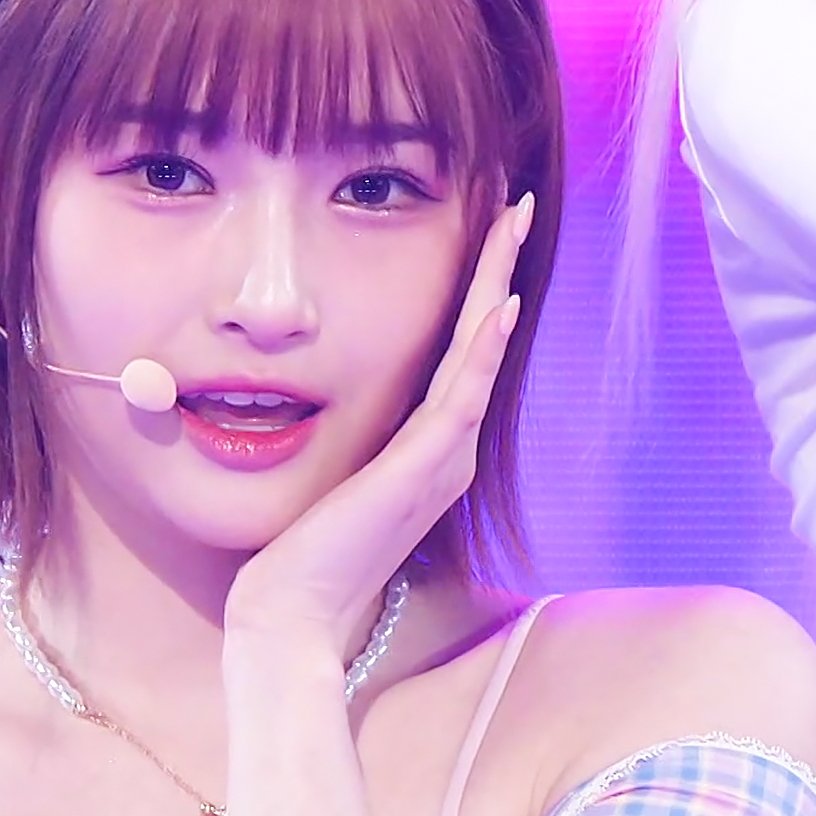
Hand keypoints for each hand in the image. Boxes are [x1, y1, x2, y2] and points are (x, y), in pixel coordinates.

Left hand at [223, 192, 532, 660]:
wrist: (294, 611)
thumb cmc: (307, 554)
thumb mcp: (336, 479)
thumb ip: (356, 445)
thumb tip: (332, 398)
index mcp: (431, 449)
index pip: (464, 352)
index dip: (481, 290)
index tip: (490, 231)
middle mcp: (448, 450)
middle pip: (484, 340)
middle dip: (501, 267)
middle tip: (521, 204)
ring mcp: (441, 459)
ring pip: (481, 353)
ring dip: (499, 284)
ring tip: (516, 225)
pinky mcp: (422, 470)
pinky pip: (461, 397)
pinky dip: (485, 351)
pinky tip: (501, 306)